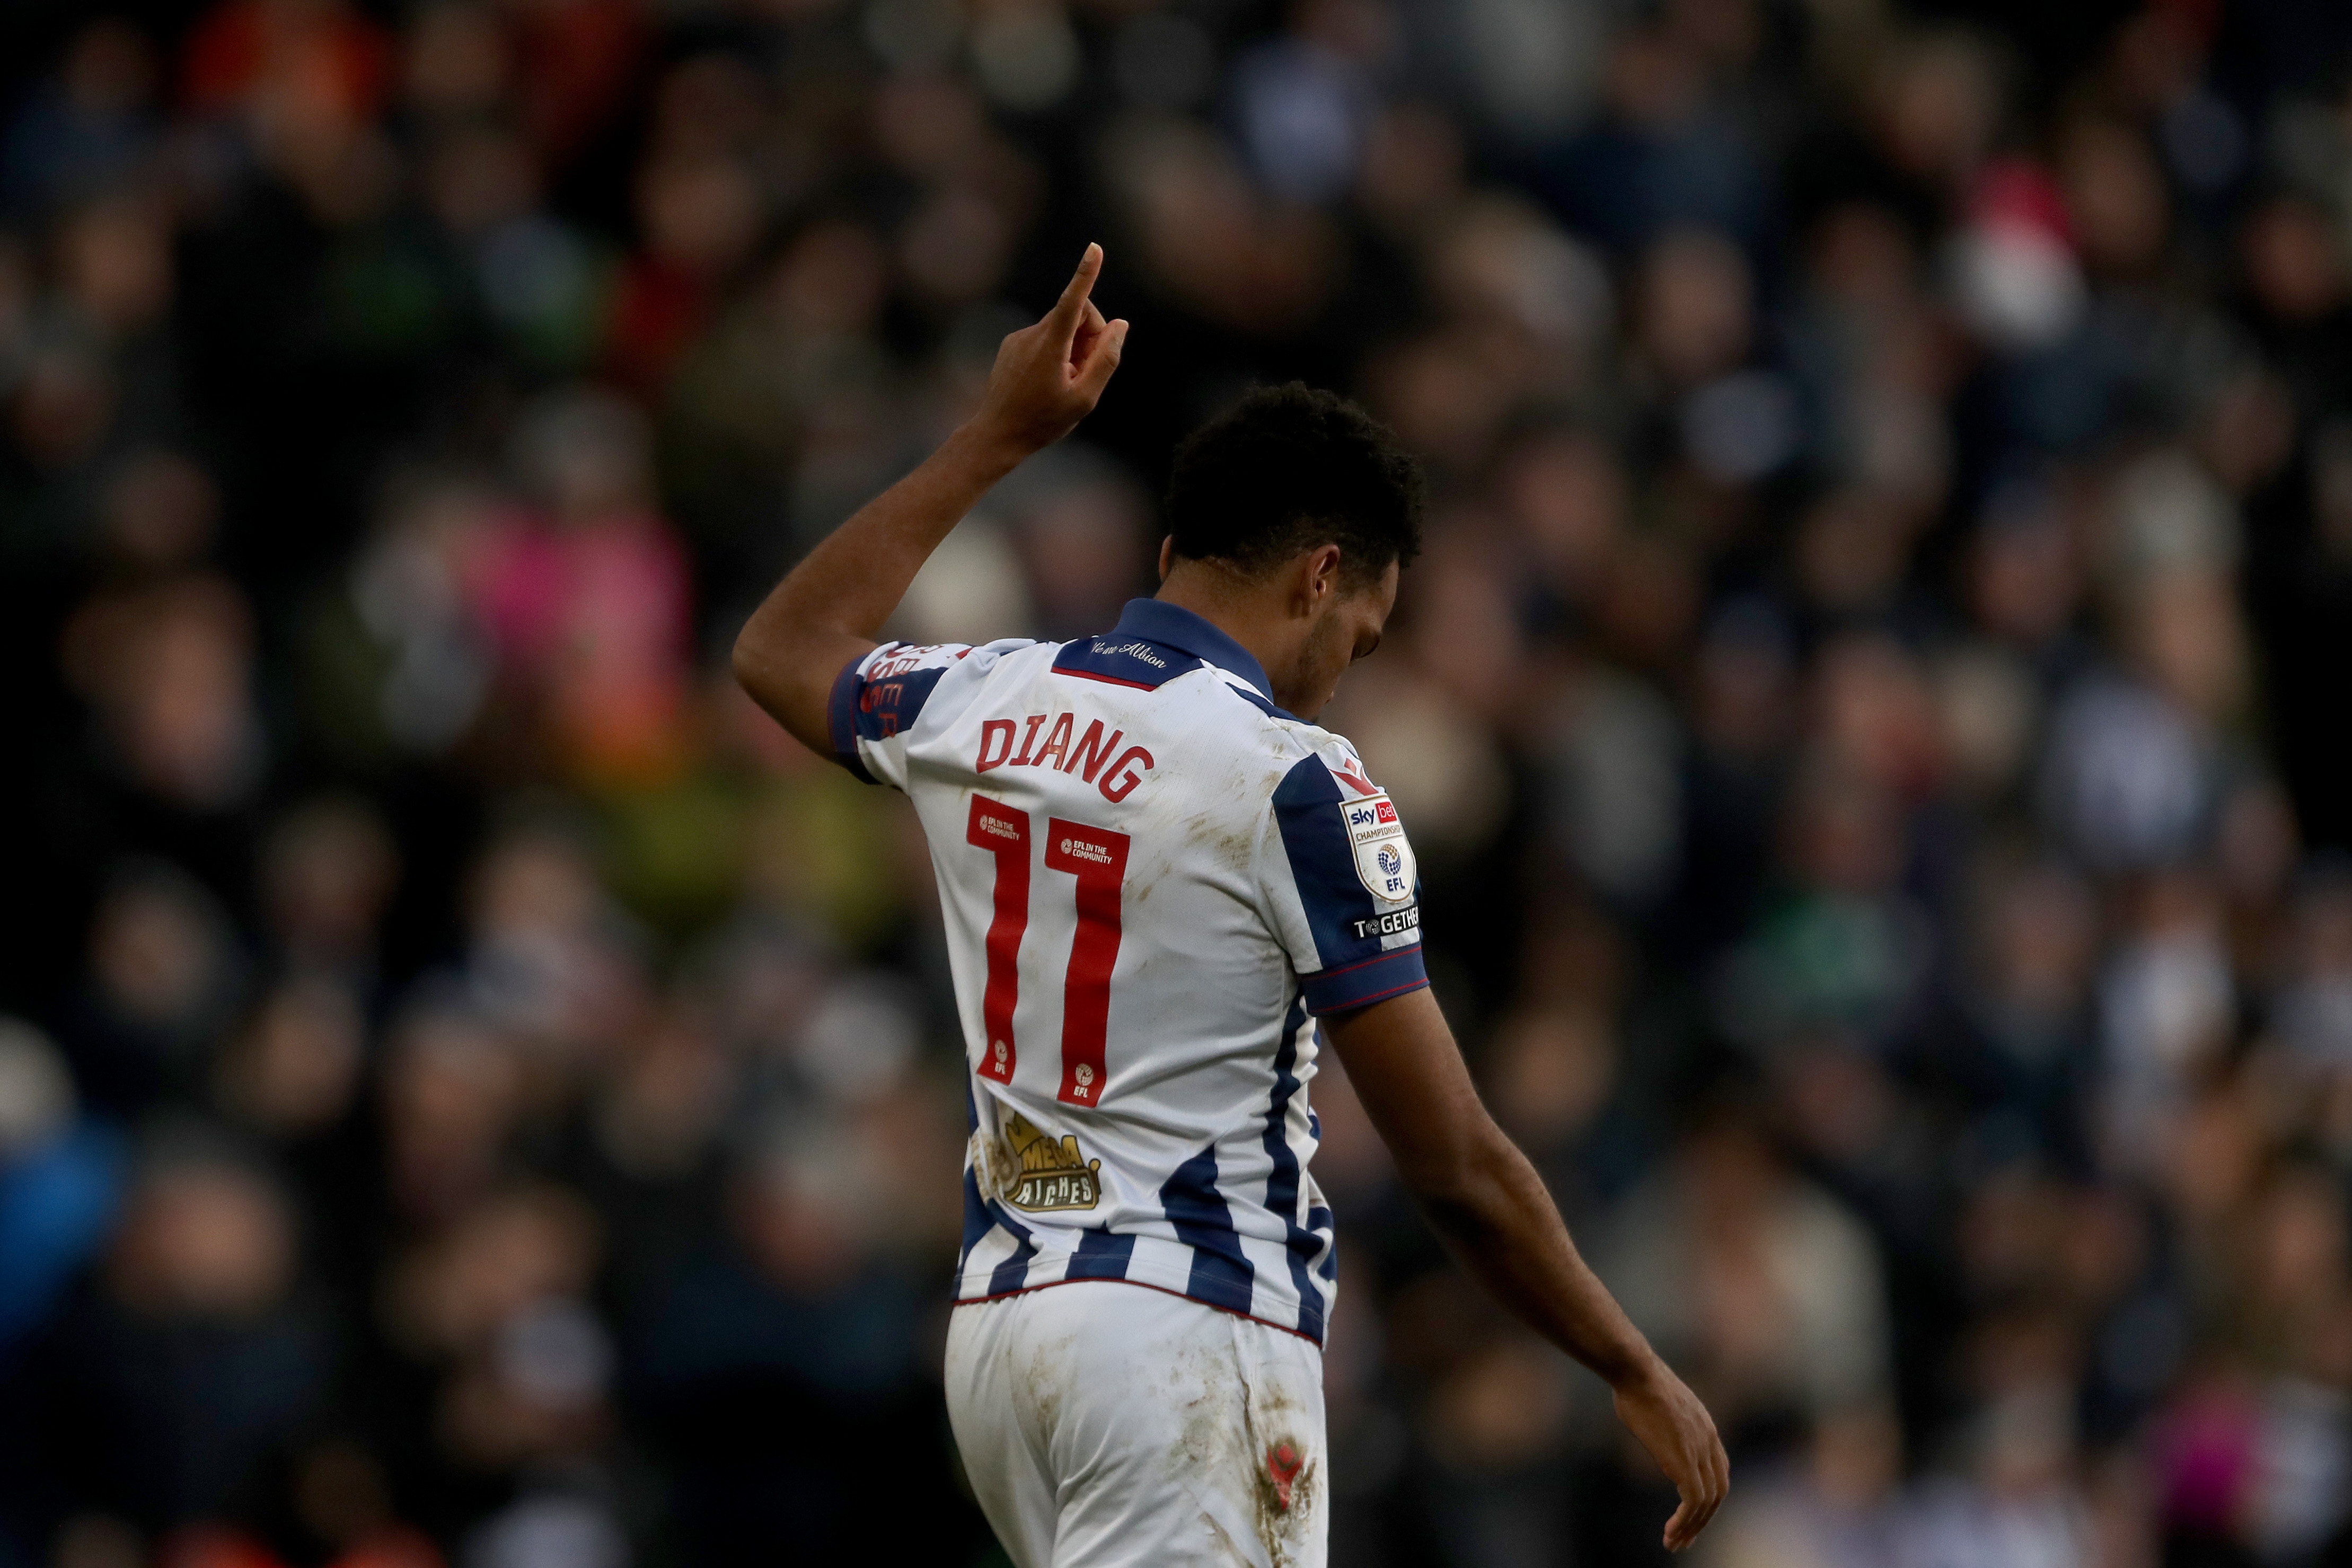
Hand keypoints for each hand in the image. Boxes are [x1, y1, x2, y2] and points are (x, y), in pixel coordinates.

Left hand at [966, 243, 1127, 461]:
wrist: (996, 435)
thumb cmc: (1042, 421)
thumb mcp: (1085, 398)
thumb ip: (1107, 359)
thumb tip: (1120, 325)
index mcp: (1050, 345)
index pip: (1074, 301)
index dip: (1086, 274)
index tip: (1094, 248)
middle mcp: (1032, 335)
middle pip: (1076, 315)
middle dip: (1091, 335)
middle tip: (1089, 371)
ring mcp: (1019, 339)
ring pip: (1061, 328)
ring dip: (1074, 349)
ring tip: (1065, 383)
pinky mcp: (1011, 346)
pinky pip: (1045, 339)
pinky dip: (1057, 353)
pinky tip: (1049, 382)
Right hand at [1612, 1357, 1728, 1552]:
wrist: (1636, 1370)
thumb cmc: (1637, 1381)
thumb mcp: (1662, 1406)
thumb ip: (1669, 1427)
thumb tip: (1659, 1439)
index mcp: (1706, 1427)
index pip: (1720, 1471)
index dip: (1711, 1496)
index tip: (1694, 1513)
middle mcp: (1709, 1440)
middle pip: (1719, 1491)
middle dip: (1705, 1519)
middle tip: (1686, 1538)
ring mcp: (1699, 1450)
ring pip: (1707, 1501)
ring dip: (1692, 1526)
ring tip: (1674, 1542)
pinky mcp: (1684, 1459)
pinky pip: (1693, 1501)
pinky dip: (1685, 1520)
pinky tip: (1670, 1531)